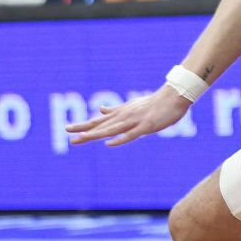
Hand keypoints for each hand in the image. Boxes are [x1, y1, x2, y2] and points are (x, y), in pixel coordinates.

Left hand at [66, 85, 190, 146]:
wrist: (173, 97)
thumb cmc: (152, 103)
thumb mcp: (130, 107)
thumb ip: (114, 110)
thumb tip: (100, 110)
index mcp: (119, 114)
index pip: (98, 122)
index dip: (83, 126)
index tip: (68, 129)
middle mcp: (123, 117)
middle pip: (101, 125)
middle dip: (84, 130)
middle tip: (67, 132)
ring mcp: (134, 121)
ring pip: (112, 129)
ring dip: (97, 134)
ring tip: (83, 137)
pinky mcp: (146, 126)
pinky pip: (131, 134)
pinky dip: (120, 139)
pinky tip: (109, 143)